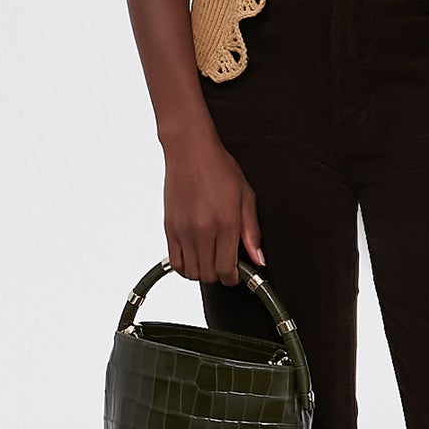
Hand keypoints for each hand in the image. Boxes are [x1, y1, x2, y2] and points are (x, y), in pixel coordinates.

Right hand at [162, 126, 263, 284]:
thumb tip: (259, 260)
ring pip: (191, 272)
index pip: (227, 269)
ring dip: (202, 273)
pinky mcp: (169, 228)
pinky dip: (185, 267)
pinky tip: (195, 256)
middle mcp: (203, 230)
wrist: (190, 151)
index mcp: (226, 223)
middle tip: (225, 266)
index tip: (236, 274)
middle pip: (209, 275)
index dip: (233, 278)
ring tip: (210, 260)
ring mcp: (183, 230)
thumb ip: (252, 232)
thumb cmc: (220, 169)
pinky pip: (175, 262)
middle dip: (219, 277)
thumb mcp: (246, 197)